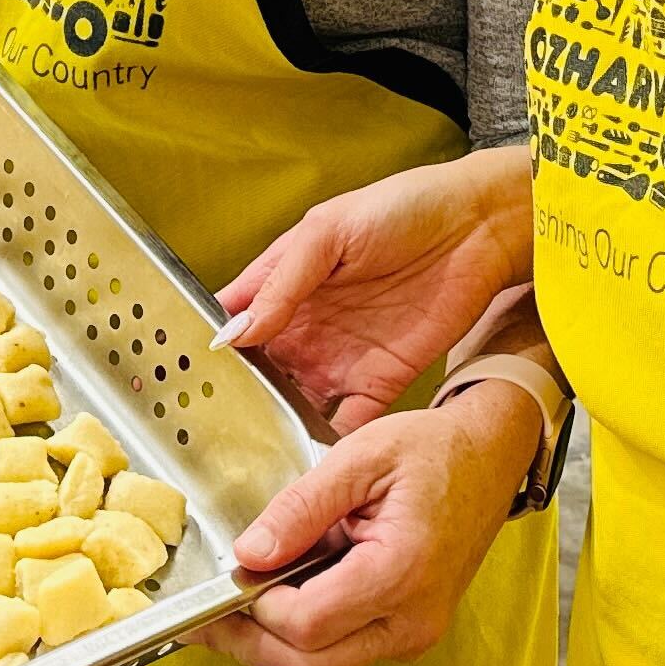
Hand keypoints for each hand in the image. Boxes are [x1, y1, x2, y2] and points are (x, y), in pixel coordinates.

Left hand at [193, 391, 537, 665]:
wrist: (490, 458)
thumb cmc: (436, 452)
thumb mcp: (360, 457)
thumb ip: (300, 508)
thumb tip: (250, 553)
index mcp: (402, 572)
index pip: (306, 624)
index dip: (256, 607)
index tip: (233, 576)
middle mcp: (412, 620)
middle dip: (248, 645)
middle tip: (208, 617)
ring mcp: (413, 634)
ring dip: (273, 643)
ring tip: (244, 599)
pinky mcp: (407, 633)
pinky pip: (342, 652)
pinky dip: (304, 634)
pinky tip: (286, 595)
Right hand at [217, 148, 533, 431]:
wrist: (478, 227)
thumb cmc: (404, 207)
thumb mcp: (327, 231)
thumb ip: (281, 283)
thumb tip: (235, 332)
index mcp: (286, 284)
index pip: (235, 322)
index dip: (211, 350)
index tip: (186, 380)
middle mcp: (308, 326)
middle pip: (260, 373)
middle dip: (239, 401)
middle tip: (213, 433)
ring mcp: (342, 357)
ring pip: (295, 403)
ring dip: (278, 425)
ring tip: (256, 455)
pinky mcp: (381, 381)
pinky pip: (347, 422)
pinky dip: (330, 441)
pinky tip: (312, 458)